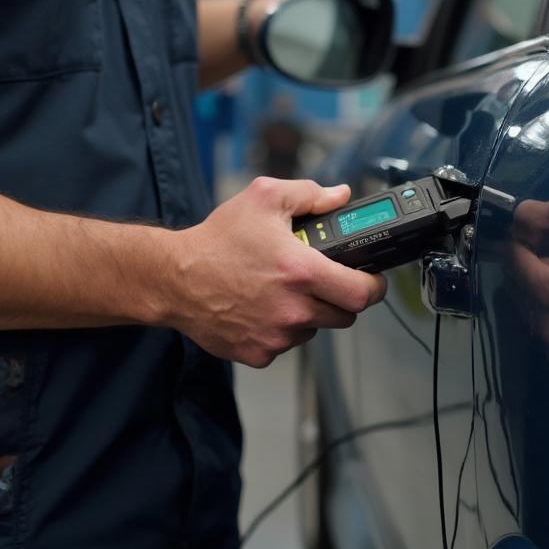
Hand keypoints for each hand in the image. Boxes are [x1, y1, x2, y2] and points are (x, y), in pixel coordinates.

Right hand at [167, 177, 386, 367]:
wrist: (174, 277)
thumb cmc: (217, 239)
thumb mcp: (264, 198)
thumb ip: (309, 194)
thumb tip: (339, 196)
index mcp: (301, 272)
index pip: (362, 294)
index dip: (374, 287)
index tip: (372, 280)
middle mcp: (293, 310)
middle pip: (344, 316)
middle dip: (340, 297)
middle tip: (324, 280)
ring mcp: (276, 336)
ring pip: (314, 330)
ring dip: (309, 313)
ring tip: (284, 290)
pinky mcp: (258, 353)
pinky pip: (285, 344)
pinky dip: (281, 329)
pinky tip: (263, 306)